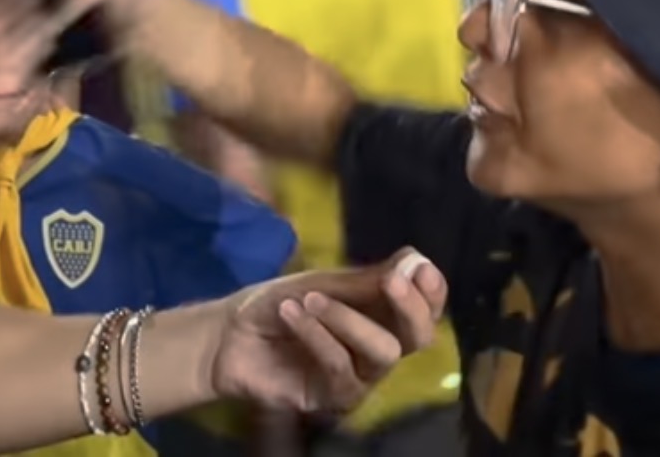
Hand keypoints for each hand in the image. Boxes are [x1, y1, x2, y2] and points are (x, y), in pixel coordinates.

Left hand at [205, 249, 446, 413]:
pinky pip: (341, 368)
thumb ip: (366, 280)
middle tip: (391, 281)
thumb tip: (417, 260)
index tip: (420, 269)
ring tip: (310, 298)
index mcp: (380, 313)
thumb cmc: (276, 304)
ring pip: (383, 353)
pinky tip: (292, 314)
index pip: (424, 308)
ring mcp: (359, 375)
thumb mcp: (320, 283)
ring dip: (348, 319)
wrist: (227, 334)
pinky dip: (318, 336)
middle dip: (411, 308)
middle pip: (418, 337)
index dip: (431, 292)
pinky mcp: (334, 398)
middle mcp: (377, 346)